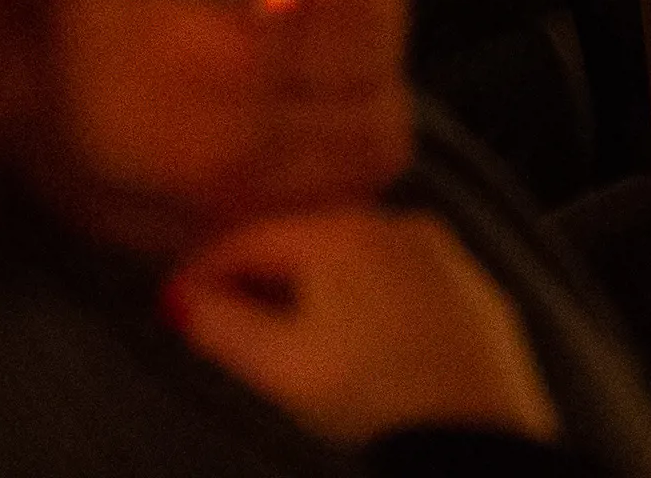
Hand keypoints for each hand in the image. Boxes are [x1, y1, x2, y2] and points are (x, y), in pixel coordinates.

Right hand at [161, 207, 560, 444]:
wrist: (476, 426)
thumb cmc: (373, 393)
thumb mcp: (280, 366)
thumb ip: (222, 327)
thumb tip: (182, 301)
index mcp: (342, 232)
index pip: (251, 238)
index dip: (204, 270)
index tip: (175, 300)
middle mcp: (396, 224)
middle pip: (303, 241)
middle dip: (256, 276)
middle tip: (218, 313)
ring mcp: (440, 252)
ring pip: (353, 258)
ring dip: (309, 285)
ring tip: (276, 327)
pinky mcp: (468, 286)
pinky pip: (397, 279)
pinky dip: (361, 296)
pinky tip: (349, 334)